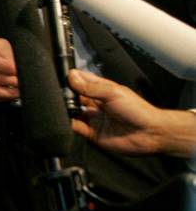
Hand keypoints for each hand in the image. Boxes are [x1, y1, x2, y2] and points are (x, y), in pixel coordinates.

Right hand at [68, 69, 195, 157]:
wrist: (150, 133)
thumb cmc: (138, 110)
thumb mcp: (113, 92)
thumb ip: (91, 87)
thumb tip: (72, 77)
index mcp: (101, 90)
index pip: (81, 81)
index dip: (71, 79)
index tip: (62, 78)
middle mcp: (95, 103)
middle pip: (74, 96)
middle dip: (66, 94)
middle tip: (60, 94)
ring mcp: (93, 118)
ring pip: (72, 112)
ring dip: (66, 109)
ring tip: (63, 106)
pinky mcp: (92, 133)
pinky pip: (76, 127)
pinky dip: (69, 124)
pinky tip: (68, 119)